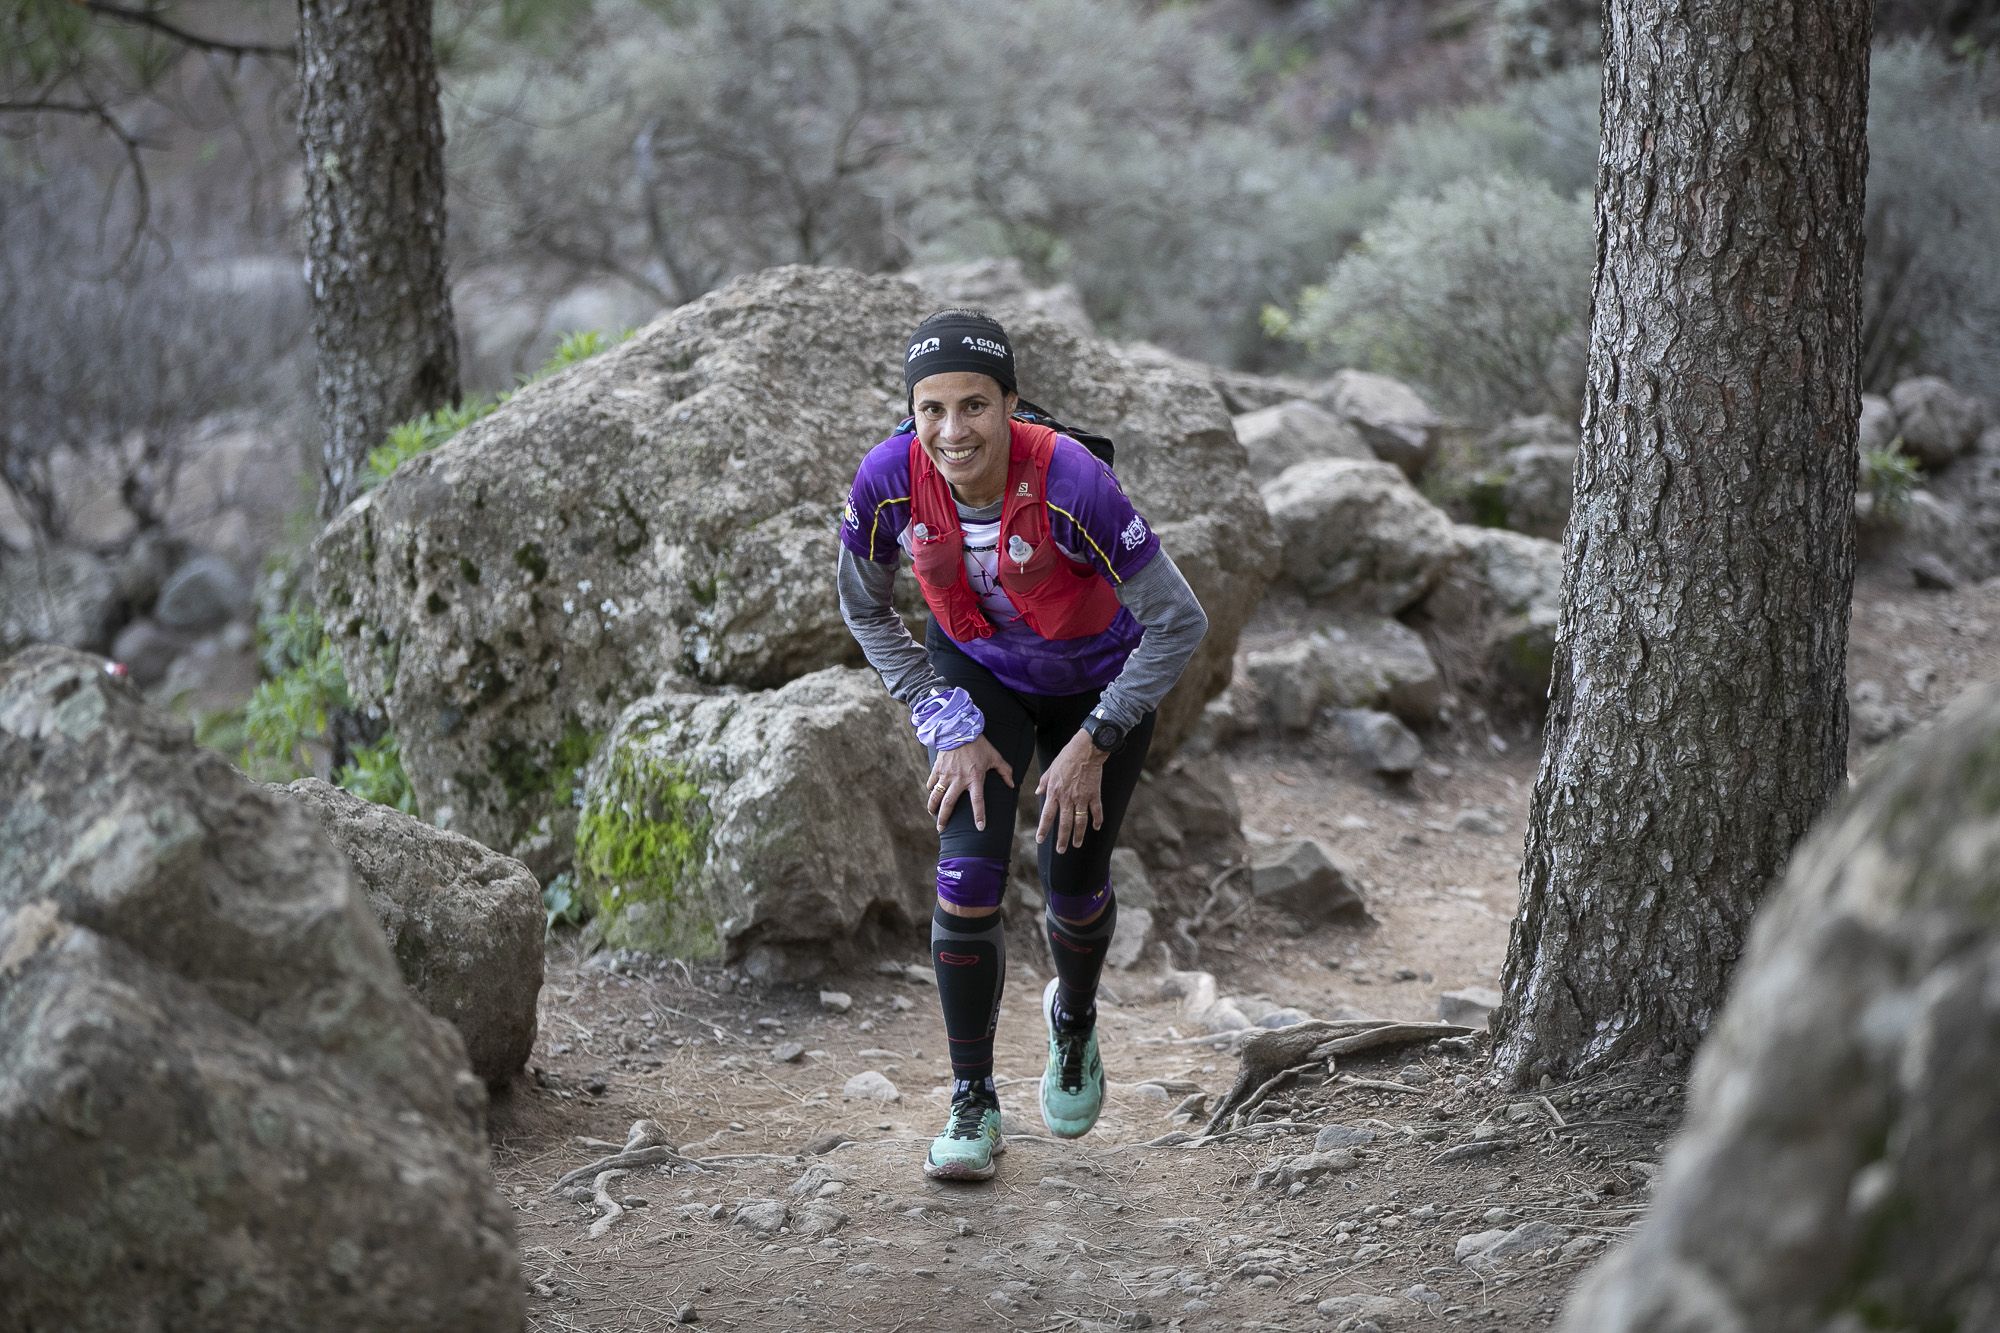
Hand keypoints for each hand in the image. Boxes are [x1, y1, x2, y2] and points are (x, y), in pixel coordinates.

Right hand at [926, 735, 1014, 831]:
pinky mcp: (937, 768)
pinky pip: (931, 782)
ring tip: (933, 815)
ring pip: (936, 796)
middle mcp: (958, 779)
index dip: (979, 815)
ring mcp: (946, 774)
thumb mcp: (995, 757)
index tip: (980, 828)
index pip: (978, 801)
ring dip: (933, 807)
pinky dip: (931, 789)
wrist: (959, 729)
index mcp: (975, 778)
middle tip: (941, 829)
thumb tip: (1012, 785)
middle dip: (944, 818)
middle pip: (949, 804)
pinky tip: (932, 794)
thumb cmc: (979, 744)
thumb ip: (1005, 771)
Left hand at [1036, 729, 1108, 852]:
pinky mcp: (1094, 794)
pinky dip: (1097, 820)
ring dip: (1079, 835)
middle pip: (1064, 824)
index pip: (1047, 815)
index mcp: (1054, 792)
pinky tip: (1096, 827)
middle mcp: (1067, 798)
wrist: (1086, 749)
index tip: (1040, 839)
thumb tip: (1037, 793)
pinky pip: (1096, 811)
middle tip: (1061, 851)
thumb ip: (1043, 783)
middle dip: (1062, 839)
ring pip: (1080, 822)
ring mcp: (1082, 798)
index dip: (1043, 829)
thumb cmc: (1067, 757)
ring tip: (1077, 844)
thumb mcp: (1050, 769)